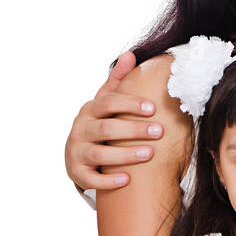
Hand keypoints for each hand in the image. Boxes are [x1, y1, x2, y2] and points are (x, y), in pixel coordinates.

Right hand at [64, 51, 164, 190]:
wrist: (77, 153)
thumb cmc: (100, 123)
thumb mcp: (106, 101)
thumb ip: (118, 80)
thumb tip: (130, 54)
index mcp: (90, 109)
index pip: (108, 102)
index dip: (130, 104)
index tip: (153, 108)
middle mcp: (80, 129)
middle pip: (105, 128)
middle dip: (133, 130)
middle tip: (159, 132)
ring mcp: (76, 152)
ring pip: (99, 155)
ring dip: (125, 155)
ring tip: (149, 154)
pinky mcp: (76, 173)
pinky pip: (90, 179)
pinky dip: (108, 181)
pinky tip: (127, 180)